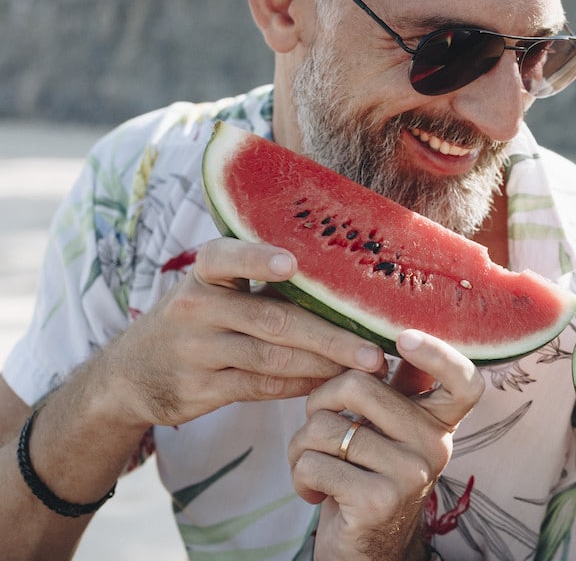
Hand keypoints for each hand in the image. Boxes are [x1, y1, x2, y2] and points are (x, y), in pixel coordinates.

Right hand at [104, 237, 385, 428]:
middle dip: (330, 336)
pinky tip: (330, 383)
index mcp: (204, 272)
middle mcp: (196, 308)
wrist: (130, 373)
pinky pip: (263, 386)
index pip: (226, 258)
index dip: (257, 259)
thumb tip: (344, 278)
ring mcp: (197, 351)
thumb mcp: (214, 288)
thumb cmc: (198, 317)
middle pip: (274, 320)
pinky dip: (301, 385)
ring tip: (365, 366)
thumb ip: (261, 279)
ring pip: (273, 358)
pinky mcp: (201, 389)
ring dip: (325, 364)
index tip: (291, 264)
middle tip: (373, 348)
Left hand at [288, 329, 484, 559]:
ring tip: (315, 464)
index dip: (437, 353)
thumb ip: (394, 389)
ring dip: (302, 448)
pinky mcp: (378, 501)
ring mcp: (410, 474)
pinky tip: (314, 492)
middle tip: (319, 426)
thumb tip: (393, 329)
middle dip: (319, 402)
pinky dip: (299, 477)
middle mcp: (435, 445)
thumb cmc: (368, 476)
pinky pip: (313, 463)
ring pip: (326, 427)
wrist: (366, 550)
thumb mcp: (389, 431)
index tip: (403, 338)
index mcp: (440, 422)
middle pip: (358, 386)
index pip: (463, 381)